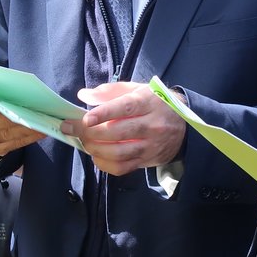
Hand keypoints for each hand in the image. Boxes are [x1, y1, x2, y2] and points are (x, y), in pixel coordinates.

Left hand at [64, 81, 185, 175]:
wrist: (184, 126)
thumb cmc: (155, 103)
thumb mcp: (138, 89)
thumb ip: (110, 91)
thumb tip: (84, 96)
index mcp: (148, 103)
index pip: (126, 108)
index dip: (104, 113)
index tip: (86, 118)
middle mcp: (152, 125)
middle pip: (119, 132)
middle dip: (90, 133)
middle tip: (72, 128)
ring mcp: (150, 146)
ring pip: (119, 152)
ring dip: (95, 149)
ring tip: (83, 142)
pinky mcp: (148, 160)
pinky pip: (123, 167)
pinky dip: (105, 164)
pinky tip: (96, 156)